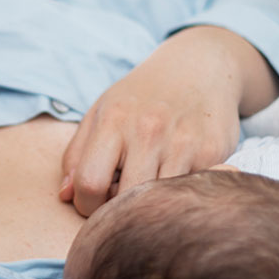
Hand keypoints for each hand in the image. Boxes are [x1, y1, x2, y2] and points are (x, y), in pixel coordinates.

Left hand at [58, 26, 278, 215]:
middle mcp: (149, 130)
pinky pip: (186, 193)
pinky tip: (174, 179)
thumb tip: (65, 196)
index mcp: (113, 120)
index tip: (96, 202)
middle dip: (119, 210)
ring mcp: (183, 143)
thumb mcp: (101, 112)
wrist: (200, 67)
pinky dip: (177, 196)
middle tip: (123, 199)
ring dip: (150, 206)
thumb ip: (76, 155)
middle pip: (125, 199)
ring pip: (158, 202)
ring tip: (148, 189)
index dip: (87, 205)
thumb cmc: (142, 96)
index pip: (90, 183)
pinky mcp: (213, 153)